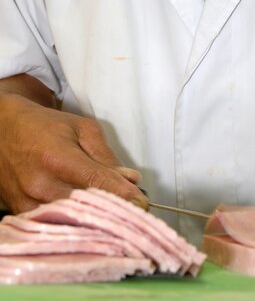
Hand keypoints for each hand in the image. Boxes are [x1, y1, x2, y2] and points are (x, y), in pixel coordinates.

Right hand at [0, 92, 146, 212]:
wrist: (3, 130)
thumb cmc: (45, 126)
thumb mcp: (82, 128)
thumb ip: (106, 156)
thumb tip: (130, 180)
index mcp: (57, 156)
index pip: (97, 183)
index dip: (123, 195)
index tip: (142, 203)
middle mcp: (39, 183)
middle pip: (85, 208)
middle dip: (114, 211)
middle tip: (135, 212)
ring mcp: (27, 202)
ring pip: (70, 222)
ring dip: (96, 221)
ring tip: (117, 218)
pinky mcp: (21, 213)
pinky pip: (54, 226)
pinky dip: (75, 224)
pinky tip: (90, 220)